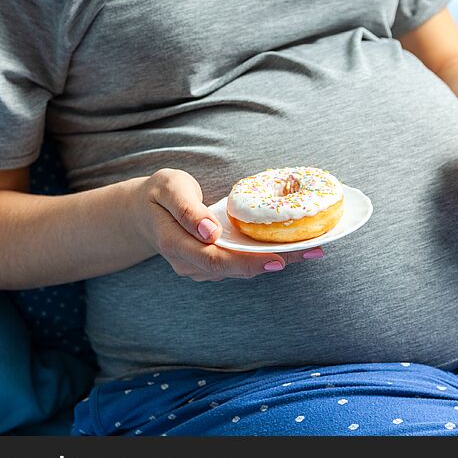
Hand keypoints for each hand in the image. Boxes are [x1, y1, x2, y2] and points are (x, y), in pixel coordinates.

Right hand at [134, 168, 322, 280]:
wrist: (143, 213)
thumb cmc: (158, 195)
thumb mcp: (168, 188)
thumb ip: (186, 209)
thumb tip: (210, 231)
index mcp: (175, 244)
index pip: (214, 260)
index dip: (248, 263)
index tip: (280, 259)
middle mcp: (189, 265)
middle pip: (235, 270)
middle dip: (275, 262)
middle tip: (314, 251)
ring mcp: (200, 269)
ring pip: (241, 270)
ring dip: (277, 260)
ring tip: (313, 248)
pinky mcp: (212, 266)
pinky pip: (241, 264)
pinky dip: (266, 256)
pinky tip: (293, 246)